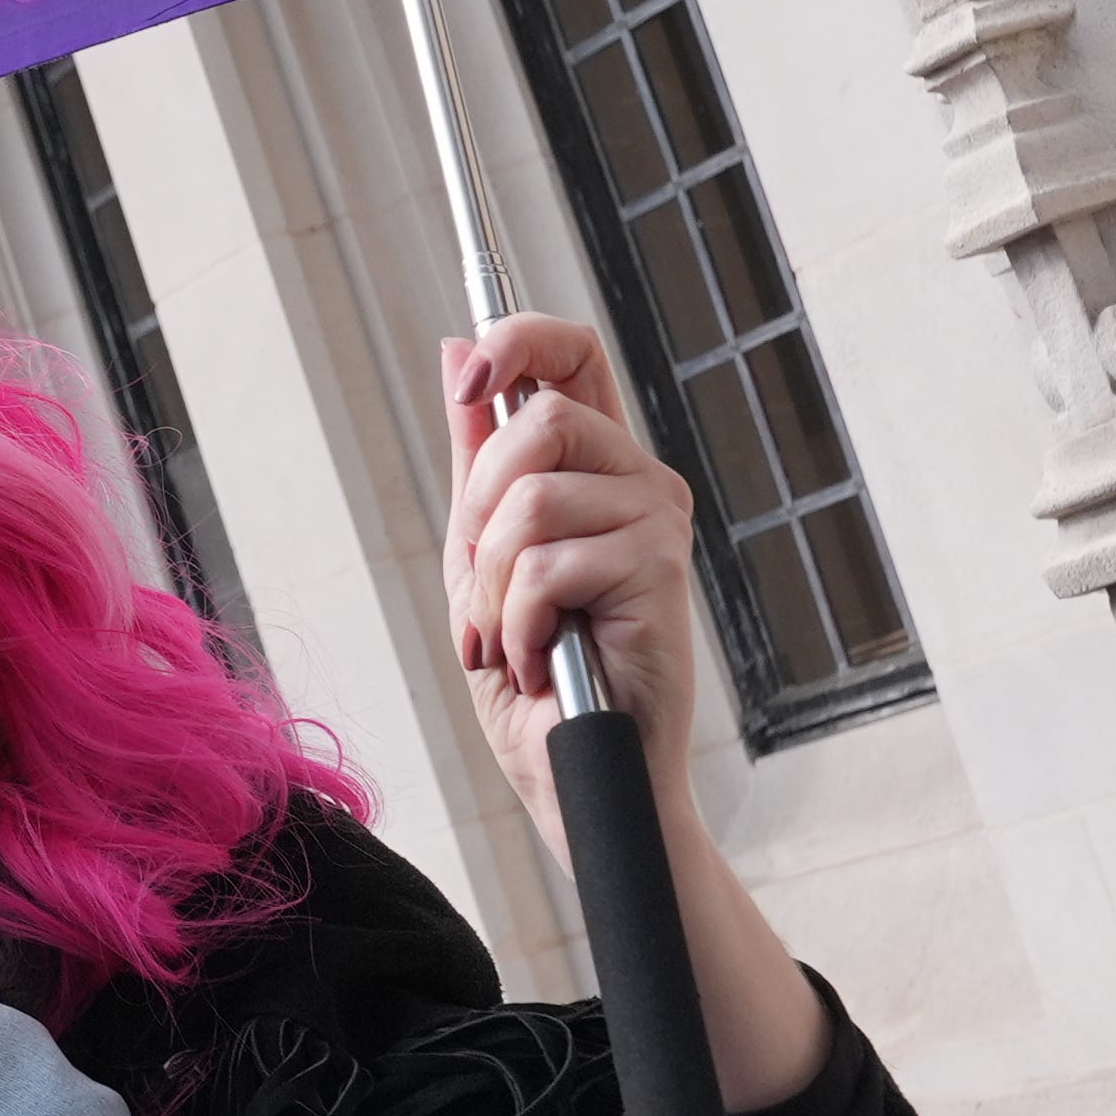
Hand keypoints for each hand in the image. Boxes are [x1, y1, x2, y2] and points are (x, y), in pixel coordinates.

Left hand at [440, 315, 828, 1115]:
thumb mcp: (480, 558)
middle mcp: (639, 480)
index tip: (468, 378)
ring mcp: (655, 524)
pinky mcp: (658, 574)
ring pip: (530, 500)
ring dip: (490, 588)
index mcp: (597, 465)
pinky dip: (517, 624)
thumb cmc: (536, 678)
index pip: (574, 351)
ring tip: (511, 641)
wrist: (576, 778)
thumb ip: (475, 459)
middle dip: (475, 512)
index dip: (520, 338)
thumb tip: (458, 352)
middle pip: (535, 422)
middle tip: (482, 592)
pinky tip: (541, 662)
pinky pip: (545, 565)